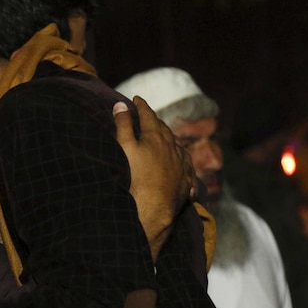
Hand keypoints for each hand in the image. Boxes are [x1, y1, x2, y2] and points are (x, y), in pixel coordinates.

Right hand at [114, 97, 195, 259]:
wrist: (153, 209)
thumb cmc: (135, 177)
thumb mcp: (124, 147)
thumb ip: (123, 125)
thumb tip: (121, 104)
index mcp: (157, 137)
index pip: (148, 115)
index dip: (141, 106)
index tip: (136, 99)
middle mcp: (173, 148)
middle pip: (164, 129)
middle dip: (155, 120)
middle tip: (148, 116)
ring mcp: (181, 165)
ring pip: (178, 145)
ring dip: (170, 138)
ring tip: (165, 136)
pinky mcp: (186, 181)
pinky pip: (186, 165)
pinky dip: (182, 158)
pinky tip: (181, 160)